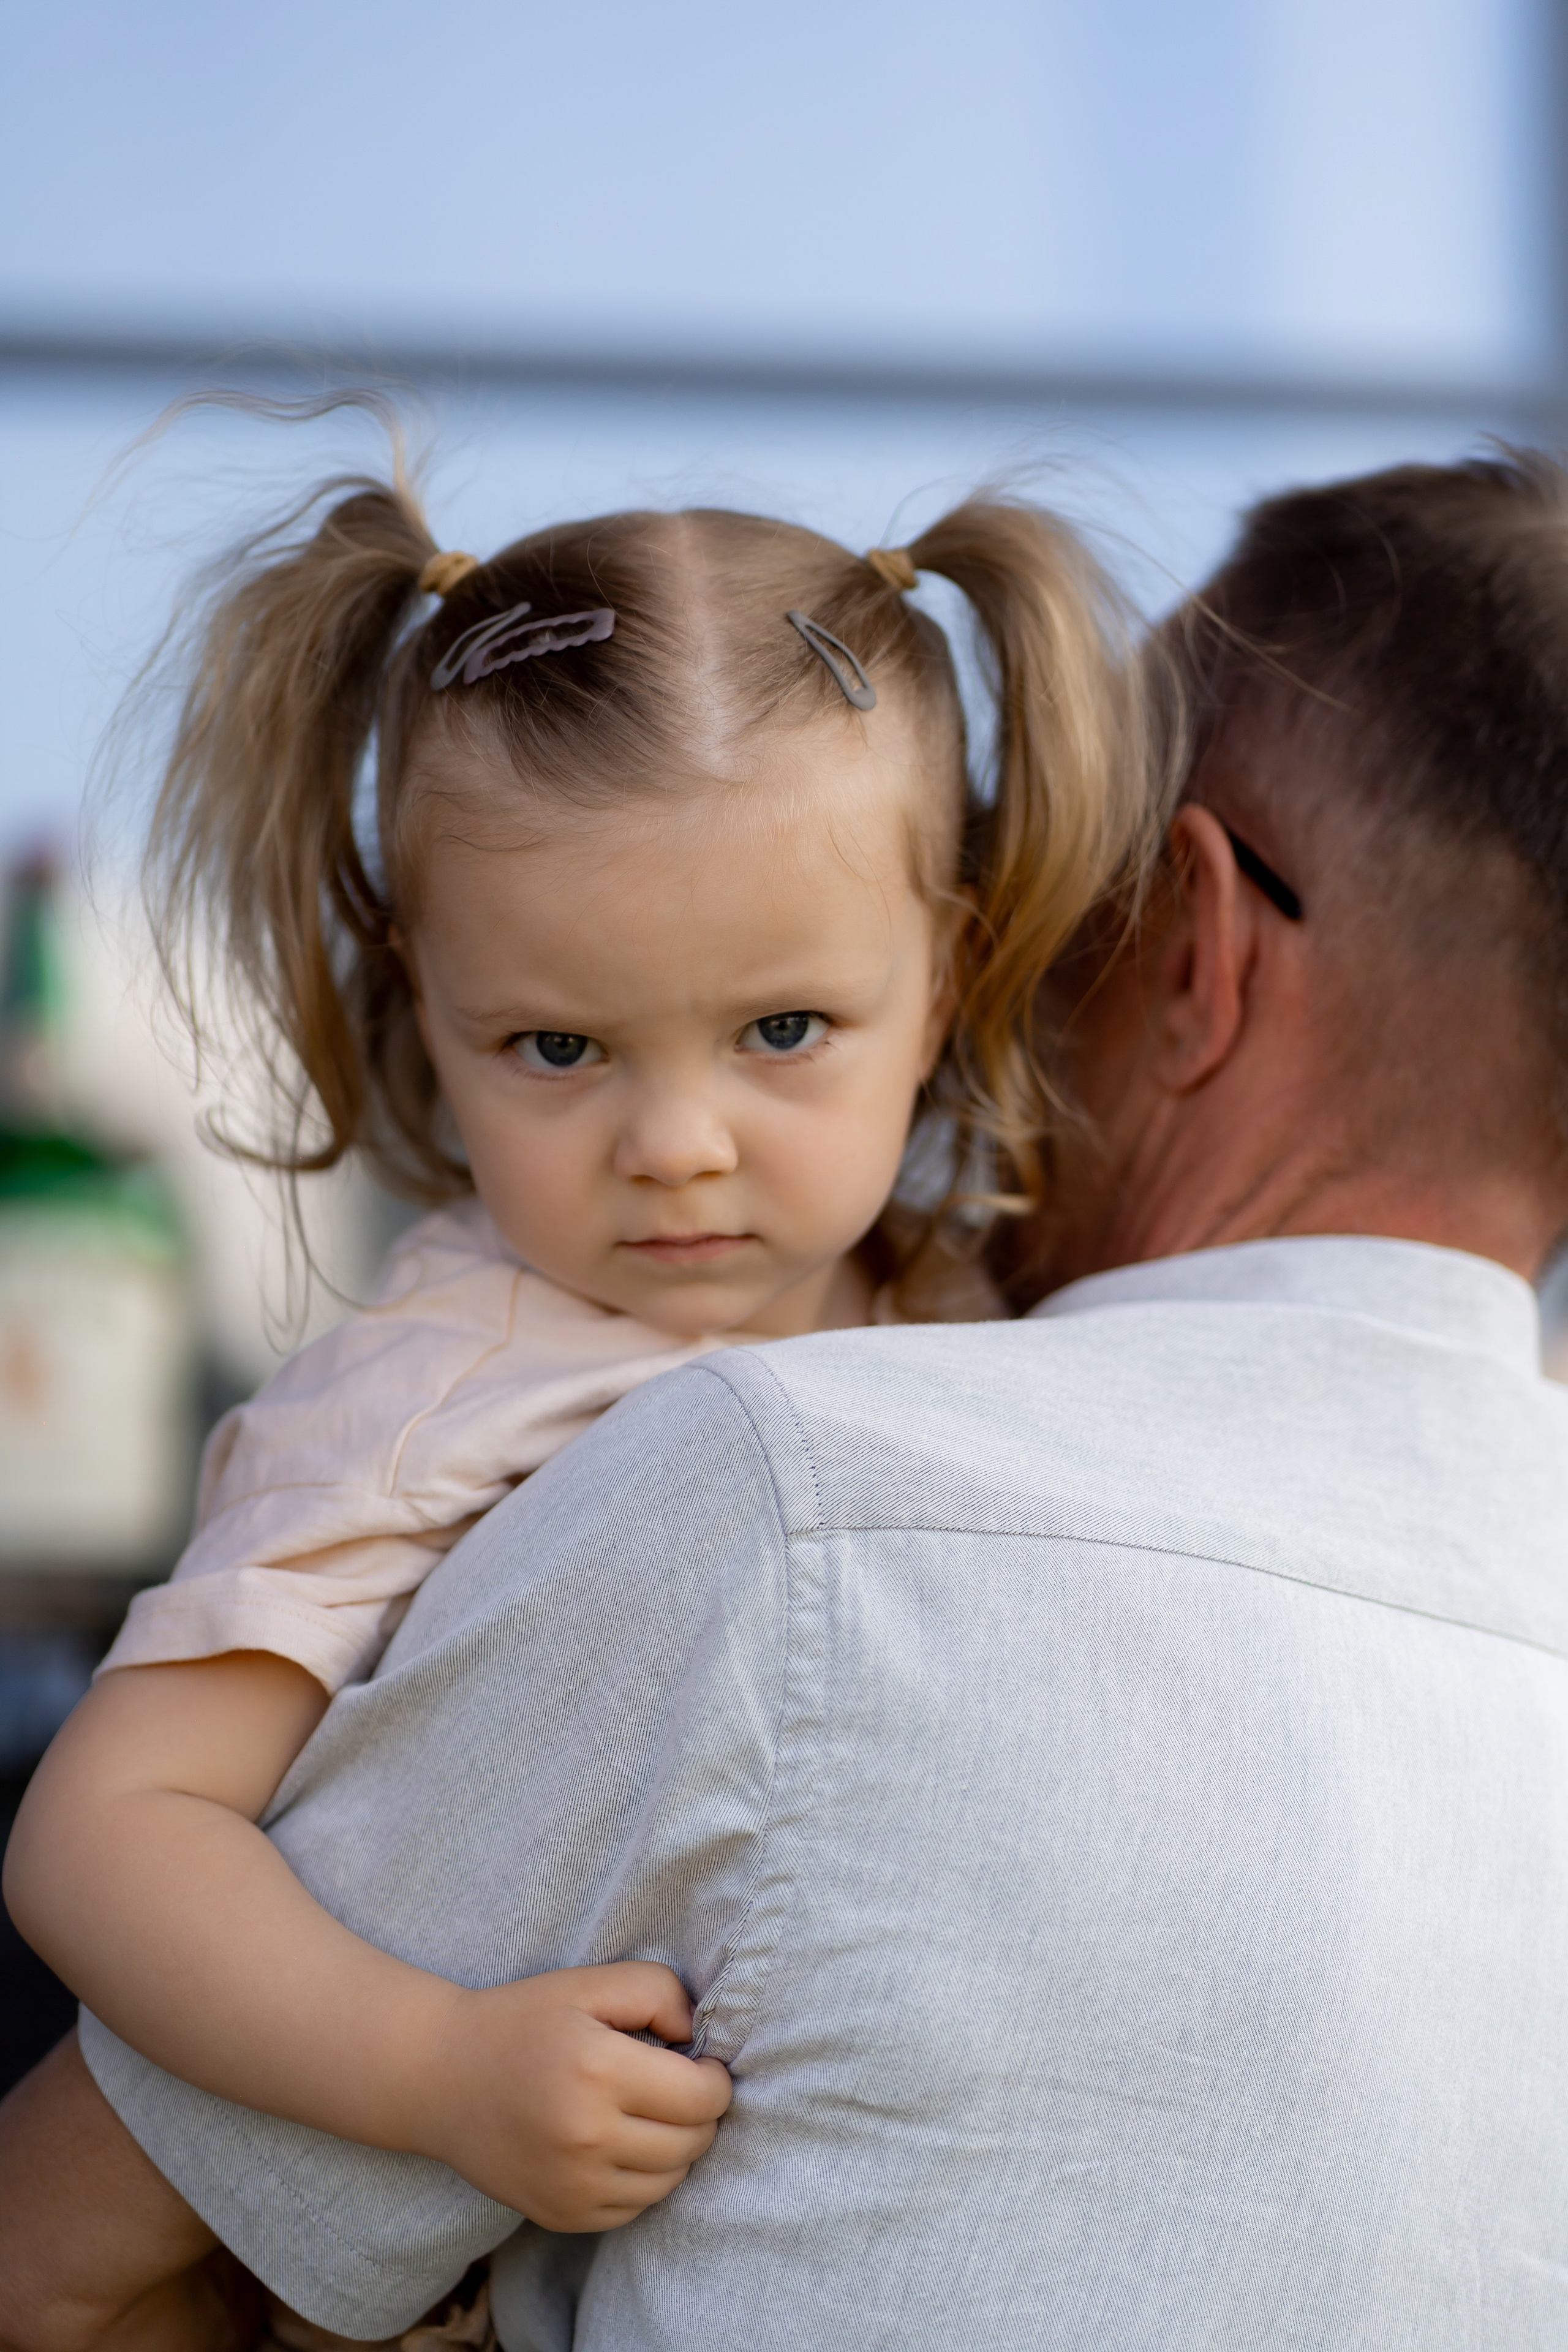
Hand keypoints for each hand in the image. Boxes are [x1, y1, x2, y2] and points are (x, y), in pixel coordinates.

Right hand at [417, 1962, 731, 2229]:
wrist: (441, 2079)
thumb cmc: (523, 2022)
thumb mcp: (588, 1984)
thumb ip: (658, 1992)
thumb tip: (698, 2037)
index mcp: (598, 2071)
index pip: (702, 2097)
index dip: (716, 2079)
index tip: (702, 2064)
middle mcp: (587, 2137)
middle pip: (692, 2142)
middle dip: (701, 2113)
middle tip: (680, 2087)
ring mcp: (573, 2185)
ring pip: (670, 2181)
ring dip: (676, 2149)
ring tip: (651, 2115)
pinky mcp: (561, 2215)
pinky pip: (634, 2208)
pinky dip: (642, 2179)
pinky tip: (621, 2145)